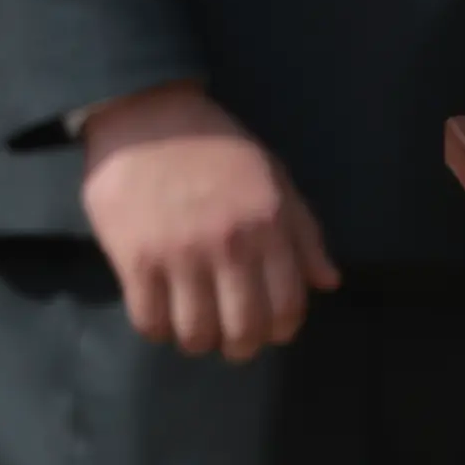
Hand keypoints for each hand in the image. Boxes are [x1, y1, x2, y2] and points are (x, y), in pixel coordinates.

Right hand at [76, 83, 338, 359]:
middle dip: (243, 346)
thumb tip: (329, 282)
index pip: (287, 301)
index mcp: (270, 224)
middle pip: (243, 327)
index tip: (274, 332)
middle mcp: (230, 244)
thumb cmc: (218, 147)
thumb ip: (304, 233)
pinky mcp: (135, 260)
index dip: (283, 328)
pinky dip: (158, 330)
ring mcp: (180, 255)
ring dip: (199, 342)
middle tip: (235, 342)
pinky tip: (163, 316)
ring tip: (198, 330)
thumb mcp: (276, 178)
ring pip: (195, 333)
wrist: (149, 118)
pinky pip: (149, 320)